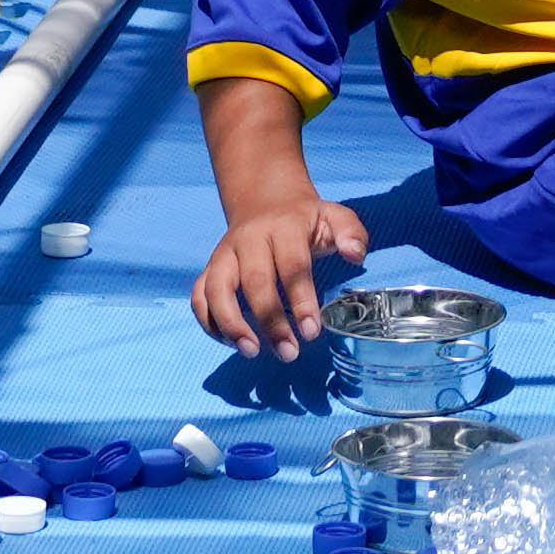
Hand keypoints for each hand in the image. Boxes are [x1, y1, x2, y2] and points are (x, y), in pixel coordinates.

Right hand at [189, 189, 375, 357]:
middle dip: (269, 321)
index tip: (311, 332)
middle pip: (254, 281)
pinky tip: (231, 342)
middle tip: (288, 353)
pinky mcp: (210, 267)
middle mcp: (249, 239)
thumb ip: (351, 233)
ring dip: (230, 323)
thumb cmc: (305, 220)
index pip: (292, 265)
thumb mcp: (334, 217)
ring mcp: (224, 254)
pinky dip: (208, 321)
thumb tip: (354, 256)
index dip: (301, 300)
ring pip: (216, 288)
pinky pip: (199, 295)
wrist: (265, 200)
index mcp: (284, 227)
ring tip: (251, 352)